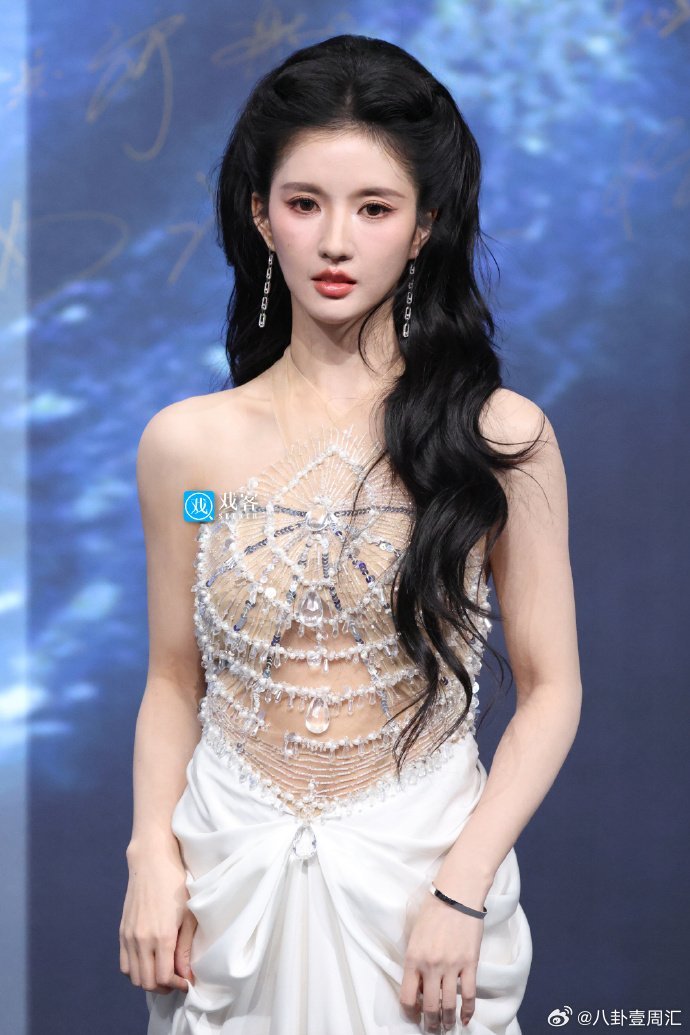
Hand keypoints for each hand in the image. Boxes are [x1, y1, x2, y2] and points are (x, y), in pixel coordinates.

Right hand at [119, 839, 197, 994]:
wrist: (151, 863)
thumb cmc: (176, 885)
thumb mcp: (188, 915)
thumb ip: (185, 948)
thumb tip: (186, 975)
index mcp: (161, 937)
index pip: (163, 978)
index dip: (176, 985)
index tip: (186, 981)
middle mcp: (141, 940)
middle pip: (146, 983)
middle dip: (163, 987)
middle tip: (176, 980)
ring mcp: (129, 937)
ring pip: (133, 977)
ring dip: (148, 981)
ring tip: (163, 973)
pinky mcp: (122, 932)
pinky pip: (124, 964)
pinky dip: (135, 971)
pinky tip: (148, 963)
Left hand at [400, 890, 484, 1031]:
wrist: (456, 894)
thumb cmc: (432, 910)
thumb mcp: (414, 935)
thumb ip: (414, 960)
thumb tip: (418, 985)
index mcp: (413, 958)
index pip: (407, 997)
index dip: (410, 1012)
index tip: (414, 1015)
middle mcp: (431, 966)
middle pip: (429, 1007)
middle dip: (429, 1023)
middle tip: (431, 1029)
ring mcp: (452, 966)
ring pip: (448, 1005)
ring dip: (446, 1020)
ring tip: (446, 1026)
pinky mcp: (470, 964)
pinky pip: (469, 995)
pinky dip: (468, 1011)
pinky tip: (465, 1019)